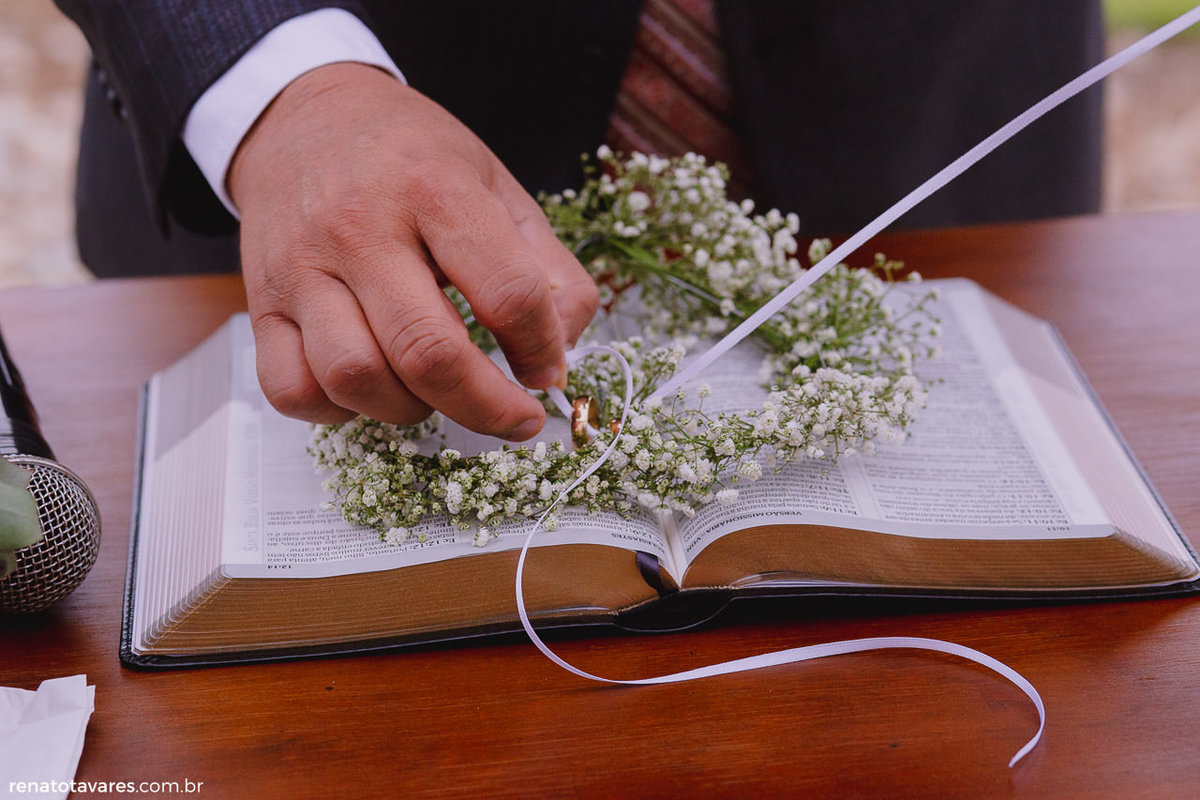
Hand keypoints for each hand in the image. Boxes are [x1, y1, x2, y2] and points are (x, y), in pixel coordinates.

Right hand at [228, 63, 597, 439]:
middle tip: (514, 418)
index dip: (542, 349)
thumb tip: (561, 350)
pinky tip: (372, 388)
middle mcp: (361, 229)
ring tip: (435, 392)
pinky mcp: (262, 304)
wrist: (303, 115)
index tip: (548, 372)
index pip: (507, 293)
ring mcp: (301, 270)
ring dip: (409, 409)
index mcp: (435, 191)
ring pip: (355, 378)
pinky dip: (338, 411)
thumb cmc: (410, 159)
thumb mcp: (495, 185)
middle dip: (486, 407)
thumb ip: (547, 266)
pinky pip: (291, 389)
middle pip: (428, 353)